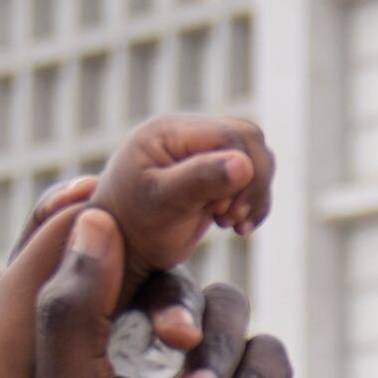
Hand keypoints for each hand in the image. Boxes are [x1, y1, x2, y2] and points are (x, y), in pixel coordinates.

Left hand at [26, 208, 302, 377]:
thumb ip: (72, 308)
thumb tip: (91, 217)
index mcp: (96, 351)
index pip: (115, 274)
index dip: (129, 272)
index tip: (129, 296)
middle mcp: (153, 356)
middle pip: (178, 282)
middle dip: (178, 314)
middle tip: (174, 345)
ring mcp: (212, 374)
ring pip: (230, 311)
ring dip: (218, 359)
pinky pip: (270, 351)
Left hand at [88, 111, 274, 272]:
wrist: (121, 246)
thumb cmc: (132, 224)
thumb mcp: (162, 201)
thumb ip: (200, 179)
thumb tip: (244, 163)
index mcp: (171, 130)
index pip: (230, 136)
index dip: (241, 172)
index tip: (222, 212)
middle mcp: (190, 134)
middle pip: (249, 141)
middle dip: (253, 183)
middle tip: (230, 219)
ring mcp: (204, 153)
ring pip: (256, 158)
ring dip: (256, 194)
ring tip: (231, 224)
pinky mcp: (214, 175)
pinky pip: (252, 177)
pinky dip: (254, 202)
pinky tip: (236, 226)